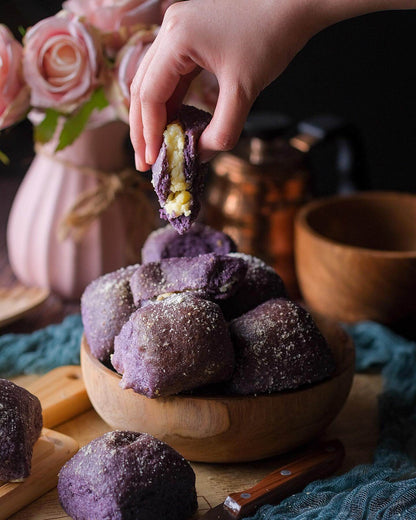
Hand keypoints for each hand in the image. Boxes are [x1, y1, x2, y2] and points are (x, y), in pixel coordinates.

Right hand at [129, 0, 319, 170]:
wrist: (292, 6)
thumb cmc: (270, 40)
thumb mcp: (244, 91)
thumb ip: (222, 130)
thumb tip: (199, 156)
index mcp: (177, 38)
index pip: (150, 93)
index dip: (149, 132)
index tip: (154, 160)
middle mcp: (169, 29)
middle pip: (142, 87)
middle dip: (143, 129)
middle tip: (145, 163)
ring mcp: (177, 30)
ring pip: (153, 82)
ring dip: (153, 117)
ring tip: (155, 149)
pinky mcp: (187, 36)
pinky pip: (170, 75)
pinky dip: (170, 102)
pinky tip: (173, 126)